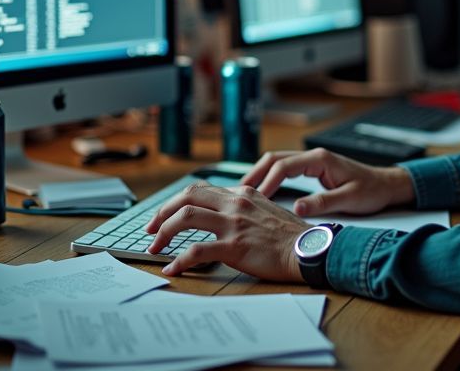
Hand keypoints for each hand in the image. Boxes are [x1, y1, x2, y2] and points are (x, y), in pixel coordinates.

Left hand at [145, 182, 309, 279]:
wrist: (308, 250)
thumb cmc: (290, 236)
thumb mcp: (265, 209)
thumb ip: (242, 208)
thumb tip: (220, 217)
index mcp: (241, 193)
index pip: (199, 190)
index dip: (176, 203)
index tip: (164, 216)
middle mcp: (235, 203)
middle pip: (186, 197)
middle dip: (162, 213)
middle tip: (151, 229)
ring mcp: (233, 223)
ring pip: (185, 218)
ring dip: (164, 233)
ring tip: (155, 248)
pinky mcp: (234, 246)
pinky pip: (196, 251)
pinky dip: (178, 260)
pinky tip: (172, 269)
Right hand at [241, 148, 414, 216]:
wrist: (386, 185)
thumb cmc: (371, 191)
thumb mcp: (349, 200)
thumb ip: (323, 203)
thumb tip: (297, 209)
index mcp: (320, 159)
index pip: (285, 166)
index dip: (268, 181)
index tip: (256, 198)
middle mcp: (313, 156)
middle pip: (274, 159)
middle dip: (255, 174)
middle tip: (238, 192)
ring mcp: (312, 161)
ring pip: (277, 162)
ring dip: (260, 175)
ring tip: (244, 192)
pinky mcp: (312, 169)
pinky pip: (284, 169)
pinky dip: (270, 178)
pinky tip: (261, 191)